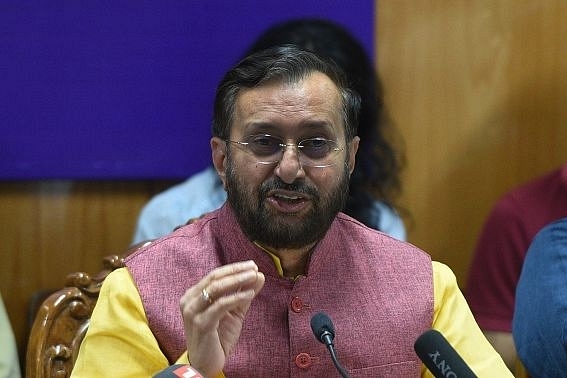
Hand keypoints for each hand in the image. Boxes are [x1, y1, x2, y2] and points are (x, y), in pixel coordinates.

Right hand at [180, 260, 264, 375]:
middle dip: (236, 271)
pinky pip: (221, 305)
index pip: (215, 275)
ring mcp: (193, 312)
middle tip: (254, 268)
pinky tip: (250, 294)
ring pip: (216, 288)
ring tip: (254, 277)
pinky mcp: (201, 323)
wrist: (205, 365)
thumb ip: (243, 294)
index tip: (252, 265)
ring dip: (237, 280)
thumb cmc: (217, 338)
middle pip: (215, 278)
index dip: (234, 268)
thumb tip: (259, 276)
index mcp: (194, 295)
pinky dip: (236, 297)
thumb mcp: (233, 312)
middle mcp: (189, 301)